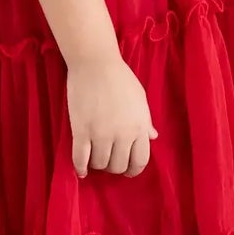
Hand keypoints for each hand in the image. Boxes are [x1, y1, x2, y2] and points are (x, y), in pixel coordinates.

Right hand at [65, 51, 158, 176]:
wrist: (96, 63)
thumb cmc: (120, 78)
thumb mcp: (140, 99)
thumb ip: (146, 121)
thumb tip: (153, 137)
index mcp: (140, 126)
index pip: (140, 160)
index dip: (134, 170)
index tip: (128, 171)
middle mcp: (123, 134)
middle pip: (118, 166)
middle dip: (114, 167)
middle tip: (108, 160)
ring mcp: (101, 133)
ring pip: (100, 164)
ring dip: (97, 165)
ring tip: (95, 158)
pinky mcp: (81, 130)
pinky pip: (80, 158)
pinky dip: (80, 168)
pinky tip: (81, 170)